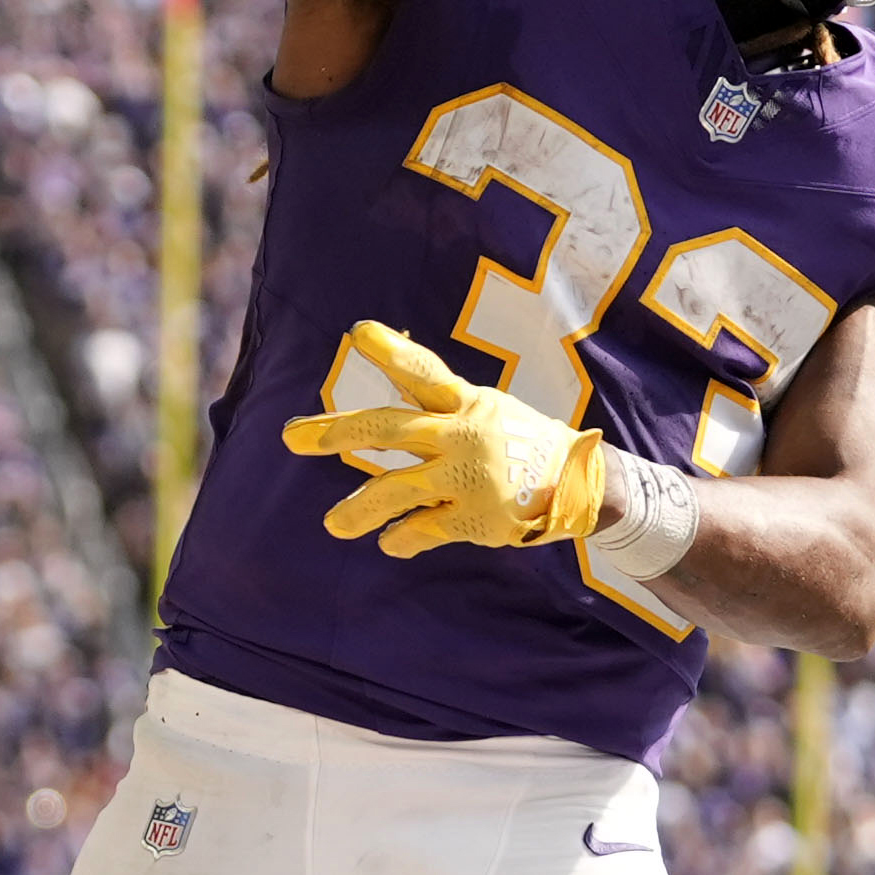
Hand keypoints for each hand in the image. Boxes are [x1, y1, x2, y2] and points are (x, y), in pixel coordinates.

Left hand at [283, 322, 610, 555]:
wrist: (582, 484)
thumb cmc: (522, 444)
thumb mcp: (488, 411)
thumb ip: (437, 410)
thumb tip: (380, 410)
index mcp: (467, 404)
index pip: (423, 372)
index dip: (392, 351)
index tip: (358, 331)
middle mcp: (464, 435)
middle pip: (389, 429)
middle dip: (337, 433)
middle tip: (292, 438)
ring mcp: (469, 477)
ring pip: (397, 490)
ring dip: (360, 509)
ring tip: (333, 525)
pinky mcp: (476, 518)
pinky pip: (424, 530)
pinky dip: (403, 538)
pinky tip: (390, 543)